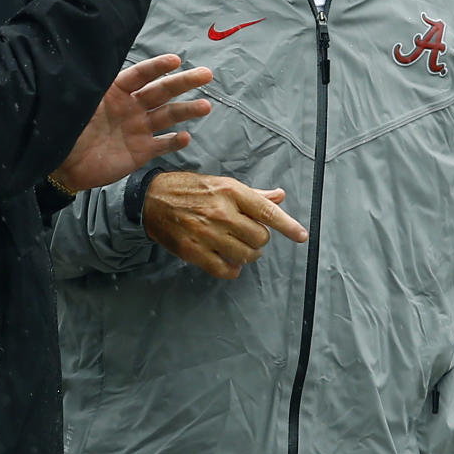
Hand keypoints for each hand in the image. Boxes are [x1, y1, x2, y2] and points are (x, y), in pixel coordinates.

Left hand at [55, 55, 212, 191]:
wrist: (62, 166)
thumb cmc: (66, 130)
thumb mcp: (78, 103)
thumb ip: (94, 88)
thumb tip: (102, 64)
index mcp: (116, 91)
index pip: (140, 75)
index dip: (157, 67)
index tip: (175, 60)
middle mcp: (132, 107)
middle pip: (162, 91)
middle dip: (184, 83)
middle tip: (206, 74)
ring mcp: (138, 129)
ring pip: (168, 116)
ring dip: (187, 110)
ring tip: (205, 106)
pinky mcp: (141, 152)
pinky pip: (162, 144)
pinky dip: (174, 141)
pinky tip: (185, 137)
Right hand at [143, 171, 307, 279]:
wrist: (151, 199)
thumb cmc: (189, 190)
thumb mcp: (221, 184)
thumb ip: (252, 195)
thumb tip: (280, 196)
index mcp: (230, 191)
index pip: (267, 210)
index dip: (288, 225)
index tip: (302, 236)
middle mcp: (221, 211)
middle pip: (259, 237)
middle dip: (258, 240)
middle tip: (247, 236)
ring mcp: (207, 232)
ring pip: (246, 255)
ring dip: (247, 256)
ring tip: (238, 249)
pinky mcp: (193, 250)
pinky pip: (225, 270)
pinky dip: (232, 270)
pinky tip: (229, 263)